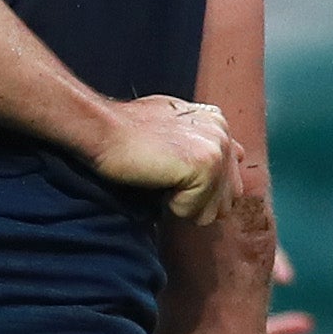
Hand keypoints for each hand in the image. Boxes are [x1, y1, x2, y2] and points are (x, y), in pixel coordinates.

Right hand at [86, 94, 236, 222]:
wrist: (103, 127)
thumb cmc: (122, 130)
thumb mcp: (167, 126)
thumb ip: (192, 140)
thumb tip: (200, 165)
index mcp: (216, 123)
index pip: (229, 177)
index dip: (201, 191)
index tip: (172, 185)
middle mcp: (223, 133)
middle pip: (228, 197)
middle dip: (198, 203)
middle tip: (166, 191)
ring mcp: (217, 149)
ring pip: (214, 208)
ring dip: (184, 207)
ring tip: (160, 187)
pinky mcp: (204, 165)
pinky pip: (196, 210)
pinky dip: (173, 208)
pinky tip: (155, 186)